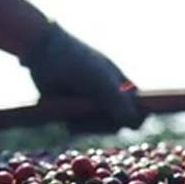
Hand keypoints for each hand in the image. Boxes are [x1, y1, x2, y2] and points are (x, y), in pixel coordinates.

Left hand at [22, 23, 146, 129]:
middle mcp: (110, 99)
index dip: (136, 118)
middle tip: (93, 112)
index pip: (139, 111)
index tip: (127, 121)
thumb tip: (133, 123)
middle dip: (106, 123)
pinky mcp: (75, 113)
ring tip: (76, 108)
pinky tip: (68, 111)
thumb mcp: (101, 81)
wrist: (45, 54)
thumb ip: (118, 102)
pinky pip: (81, 129)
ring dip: (89, 124)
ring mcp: (92, 107)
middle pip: (118, 125)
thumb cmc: (79, 62)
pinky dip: (76, 123)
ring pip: (99, 129)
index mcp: (124, 88)